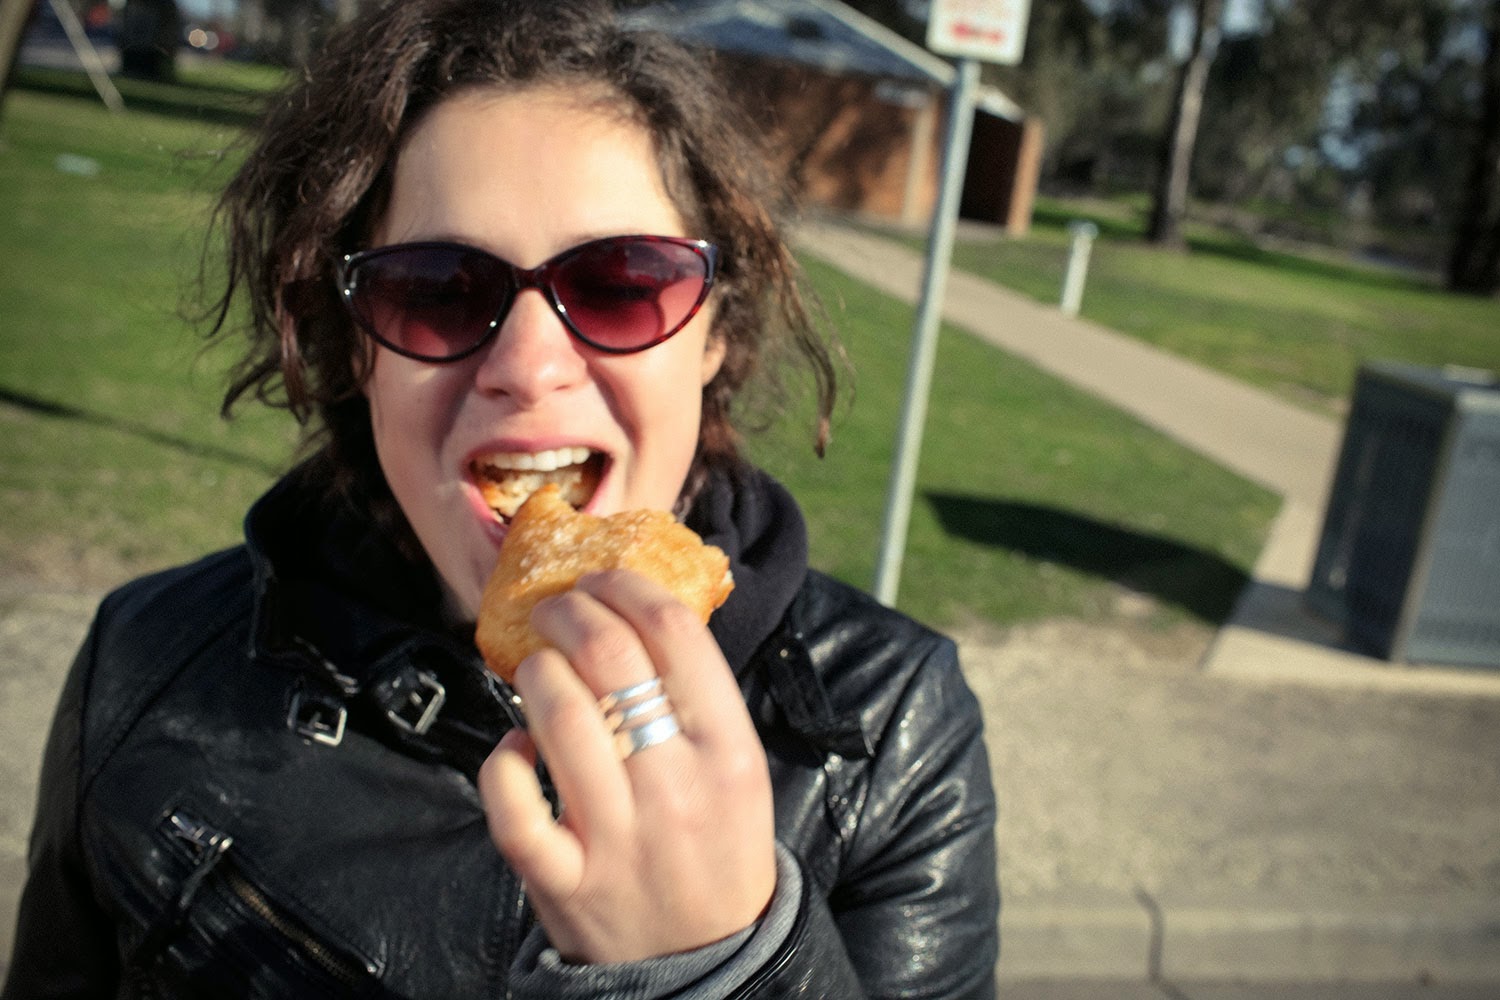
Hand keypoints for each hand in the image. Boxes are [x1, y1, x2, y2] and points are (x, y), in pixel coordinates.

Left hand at [476, 569, 776, 963]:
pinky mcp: (563, 880)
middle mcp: (675, 788)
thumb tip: (637, 614)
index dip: (629, 587)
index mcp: (728, 753)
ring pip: (555, 714)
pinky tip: (516, 749)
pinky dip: (503, 760)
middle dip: (569, 611)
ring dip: (534, 671)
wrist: (709, 964)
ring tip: (536, 668)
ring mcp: (616, 836)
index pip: (677, 633)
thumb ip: (699, 701)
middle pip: (609, 655)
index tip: (604, 580)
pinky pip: (511, 801)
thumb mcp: (738, 770)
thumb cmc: (718, 849)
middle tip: (556, 608)